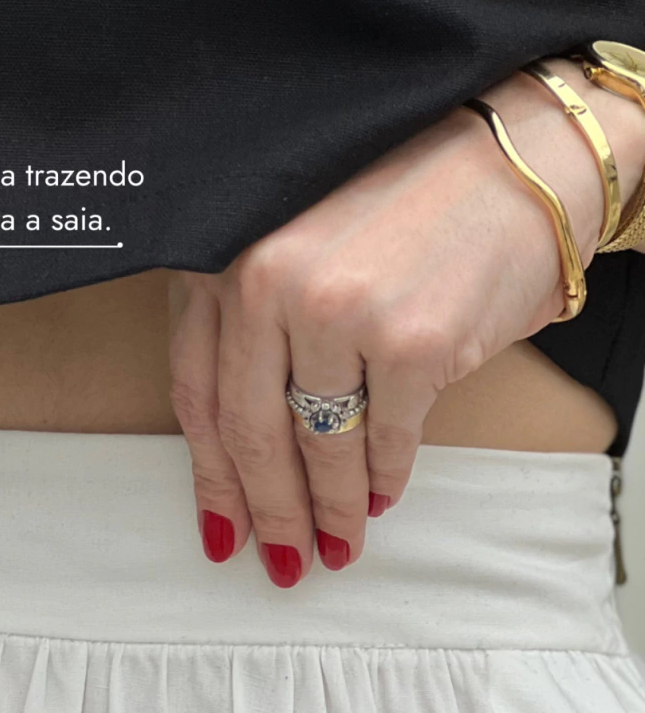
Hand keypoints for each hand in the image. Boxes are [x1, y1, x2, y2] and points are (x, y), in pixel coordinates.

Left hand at [167, 59, 644, 586]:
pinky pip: (383, 439)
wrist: (516, 156)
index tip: (222, 522)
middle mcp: (267, 280)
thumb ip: (252, 315)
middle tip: (280, 557)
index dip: (210, 472)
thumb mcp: (296, 233)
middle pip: (248, 430)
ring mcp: (336, 311)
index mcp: (227, 252)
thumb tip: (240, 441)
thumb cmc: (409, 191)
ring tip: (335, 544)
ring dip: (326, 509)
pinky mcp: (408, 342)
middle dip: (266, 509)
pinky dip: (380, 479)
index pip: (196, 388)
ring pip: (315, 445)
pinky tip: (379, 498)